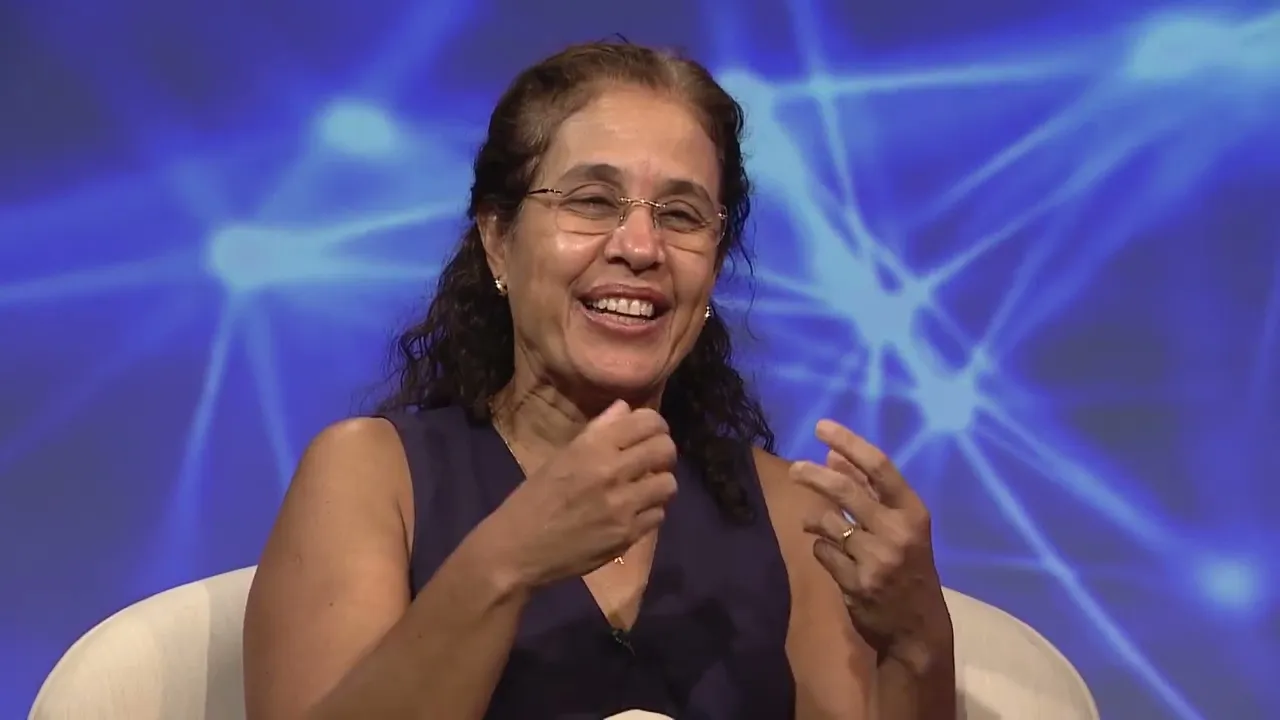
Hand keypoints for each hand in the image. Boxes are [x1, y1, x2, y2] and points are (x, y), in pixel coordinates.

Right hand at [488, 400, 677, 587]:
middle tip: (653, 460)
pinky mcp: (627, 534)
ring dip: (659, 483)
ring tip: (645, 488)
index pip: (648, 422)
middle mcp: (611, 471)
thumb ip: (598, 432)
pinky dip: (650, 512)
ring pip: (668, 483)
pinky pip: (659, 514)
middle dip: (663, 452)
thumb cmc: (534, 499)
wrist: (518, 549)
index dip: (656, 425)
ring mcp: (622, 505)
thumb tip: (626, 408)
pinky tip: (634, 512)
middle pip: (665, 450)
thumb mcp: (561, 457)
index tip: (651, 432)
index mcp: (592, 447)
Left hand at [791, 419, 951, 670]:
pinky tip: (831, 556)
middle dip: (814, 476)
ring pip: (827, 523)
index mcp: (913, 513)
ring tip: (816, 525)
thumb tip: (832, 454)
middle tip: (795, 469)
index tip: (822, 428)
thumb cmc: (910, 569)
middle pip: (846, 491)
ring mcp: (876, 558)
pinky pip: (822, 552)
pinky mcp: (855, 582)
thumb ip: (869, 492)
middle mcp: (897, 532)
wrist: (917, 629)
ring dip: (815, 521)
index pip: (880, 468)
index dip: (849, 443)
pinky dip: (820, 549)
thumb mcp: (901, 528)